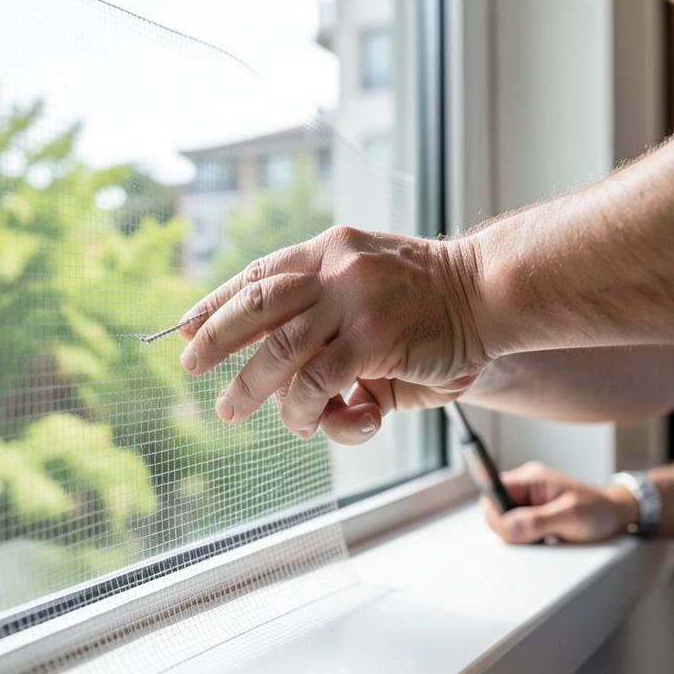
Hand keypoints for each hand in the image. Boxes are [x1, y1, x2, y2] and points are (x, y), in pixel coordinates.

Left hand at [178, 225, 488, 441]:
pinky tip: (308, 422)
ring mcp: (353, 303)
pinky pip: (318, 383)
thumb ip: (327, 321)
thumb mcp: (368, 291)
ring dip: (249, 387)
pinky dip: (305, 409)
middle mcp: (334, 270)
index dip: (217, 301)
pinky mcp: (373, 340)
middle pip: (255, 304)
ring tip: (231, 409)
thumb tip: (280, 371)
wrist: (488, 293)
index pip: (259, 273)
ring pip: (279, 351)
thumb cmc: (429, 302)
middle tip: (189, 367)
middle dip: (214, 339)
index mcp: (329, 251)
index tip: (185, 325)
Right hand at [480, 461, 639, 543]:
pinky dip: (524, 536)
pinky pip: (516, 526)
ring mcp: (528, 499)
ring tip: (543, 536)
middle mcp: (526, 485)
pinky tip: (542, 537)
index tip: (512, 531)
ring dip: (518, 533)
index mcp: (531, 478)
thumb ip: (536, 521)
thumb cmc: (599, 511)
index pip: (493, 491)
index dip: (497, 515)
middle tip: (534, 536)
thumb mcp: (570, 516)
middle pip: (495, 508)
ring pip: (504, 519)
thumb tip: (506, 526)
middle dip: (509, 528)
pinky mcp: (533, 511)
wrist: (616, 515)